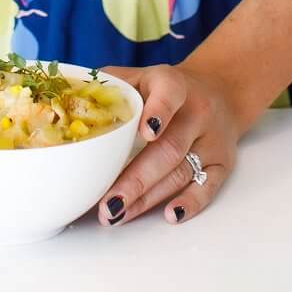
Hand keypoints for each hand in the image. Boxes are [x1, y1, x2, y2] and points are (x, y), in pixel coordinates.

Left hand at [96, 63, 242, 226]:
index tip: (144, 133)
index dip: (158, 112)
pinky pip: (209, 187)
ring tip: (117, 214)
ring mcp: (212, 139)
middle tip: (108, 203)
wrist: (219, 90)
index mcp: (174, 84)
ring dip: (149, 198)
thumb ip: (110, 85)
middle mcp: (198, 111)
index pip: (169, 95)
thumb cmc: (166, 88)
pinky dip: (190, 203)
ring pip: (181, 172)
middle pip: (168, 148)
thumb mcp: (141, 75)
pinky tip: (169, 215)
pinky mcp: (223, 163)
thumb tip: (68, 101)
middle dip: (136, 179)